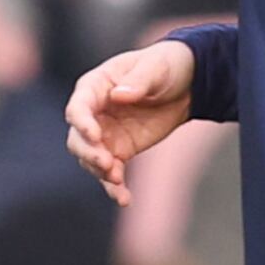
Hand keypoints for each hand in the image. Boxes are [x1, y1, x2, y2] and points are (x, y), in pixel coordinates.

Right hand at [65, 39, 196, 204]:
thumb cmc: (165, 66)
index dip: (82, 123)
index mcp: (95, 87)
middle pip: (77, 139)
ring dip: (100, 173)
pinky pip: (111, 172)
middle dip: (89, 153)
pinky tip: (124, 199)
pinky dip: (115, 187)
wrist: (187, 83)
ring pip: (90, 160)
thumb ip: (138, 81)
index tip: (94, 136)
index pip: (78, 108)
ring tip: (118, 182)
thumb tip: (119, 96)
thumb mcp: (155, 68)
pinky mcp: (120, 151)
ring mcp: (105, 135)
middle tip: (107, 162)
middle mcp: (93, 114)